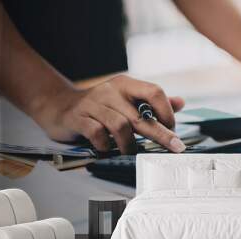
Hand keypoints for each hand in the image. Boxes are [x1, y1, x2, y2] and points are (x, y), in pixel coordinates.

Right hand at [35, 75, 185, 153]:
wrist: (60, 105)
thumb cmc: (101, 106)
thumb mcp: (127, 99)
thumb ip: (153, 102)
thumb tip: (181, 103)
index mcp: (126, 84)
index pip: (154, 92)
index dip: (167, 112)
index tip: (172, 129)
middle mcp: (111, 91)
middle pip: (141, 115)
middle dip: (160, 134)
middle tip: (174, 147)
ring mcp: (93, 104)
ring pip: (120, 126)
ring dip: (129, 144)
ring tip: (130, 152)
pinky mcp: (78, 118)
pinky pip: (97, 134)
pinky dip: (105, 146)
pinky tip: (107, 149)